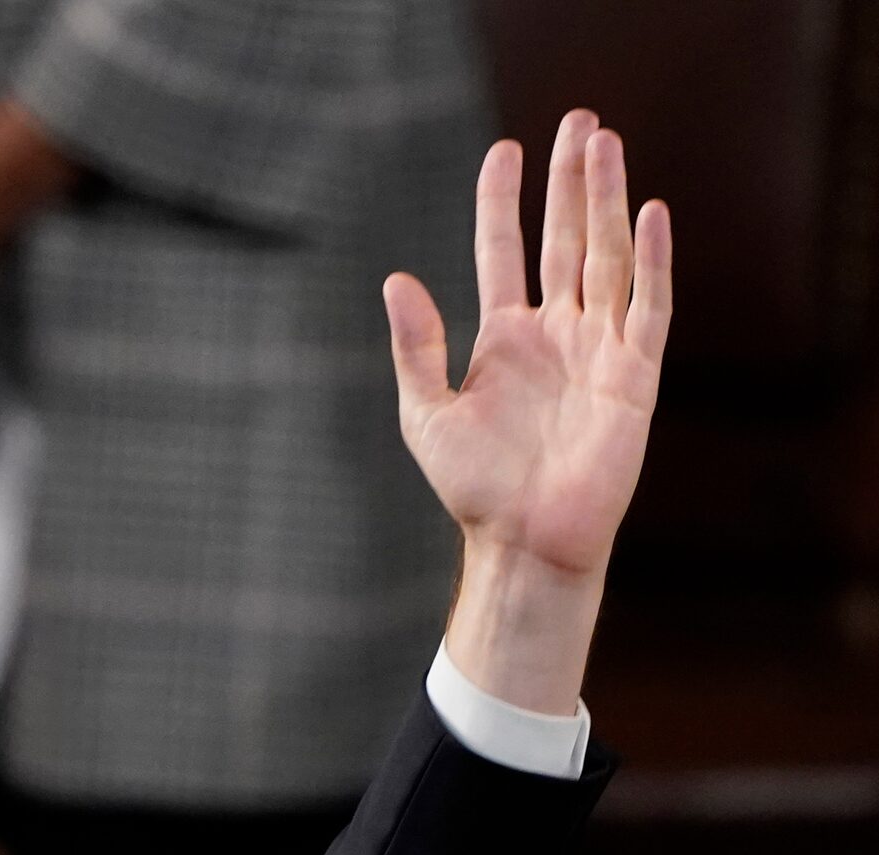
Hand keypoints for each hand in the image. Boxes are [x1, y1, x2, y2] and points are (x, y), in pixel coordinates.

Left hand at [385, 113, 671, 711]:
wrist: (524, 540)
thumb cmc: (474, 487)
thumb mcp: (427, 412)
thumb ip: (416, 346)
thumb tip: (395, 278)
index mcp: (505, 339)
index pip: (504, 252)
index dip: (502, 202)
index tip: (504, 149)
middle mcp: (556, 333)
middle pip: (565, 238)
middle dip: (570, 182)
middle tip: (578, 120)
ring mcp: (599, 348)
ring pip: (608, 255)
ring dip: (608, 199)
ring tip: (606, 142)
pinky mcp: (635, 374)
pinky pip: (649, 305)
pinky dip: (652, 260)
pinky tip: (651, 212)